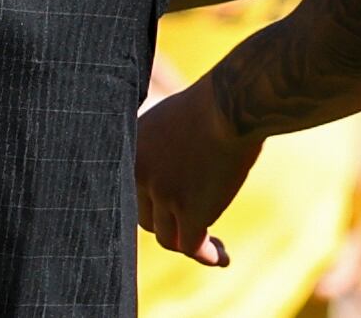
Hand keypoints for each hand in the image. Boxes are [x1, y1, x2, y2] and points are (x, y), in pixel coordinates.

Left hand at [134, 72, 260, 267]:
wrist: (231, 104)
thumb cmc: (210, 105)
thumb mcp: (170, 122)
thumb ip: (160, 154)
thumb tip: (169, 191)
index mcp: (130, 151)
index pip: (133, 193)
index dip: (154, 206)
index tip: (173, 215)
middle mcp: (139, 174)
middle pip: (147, 217)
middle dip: (170, 225)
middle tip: (195, 227)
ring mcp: (163, 194)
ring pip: (168, 236)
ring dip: (188, 244)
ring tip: (213, 248)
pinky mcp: (190, 211)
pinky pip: (192, 245)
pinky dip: (206, 254)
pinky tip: (221, 257)